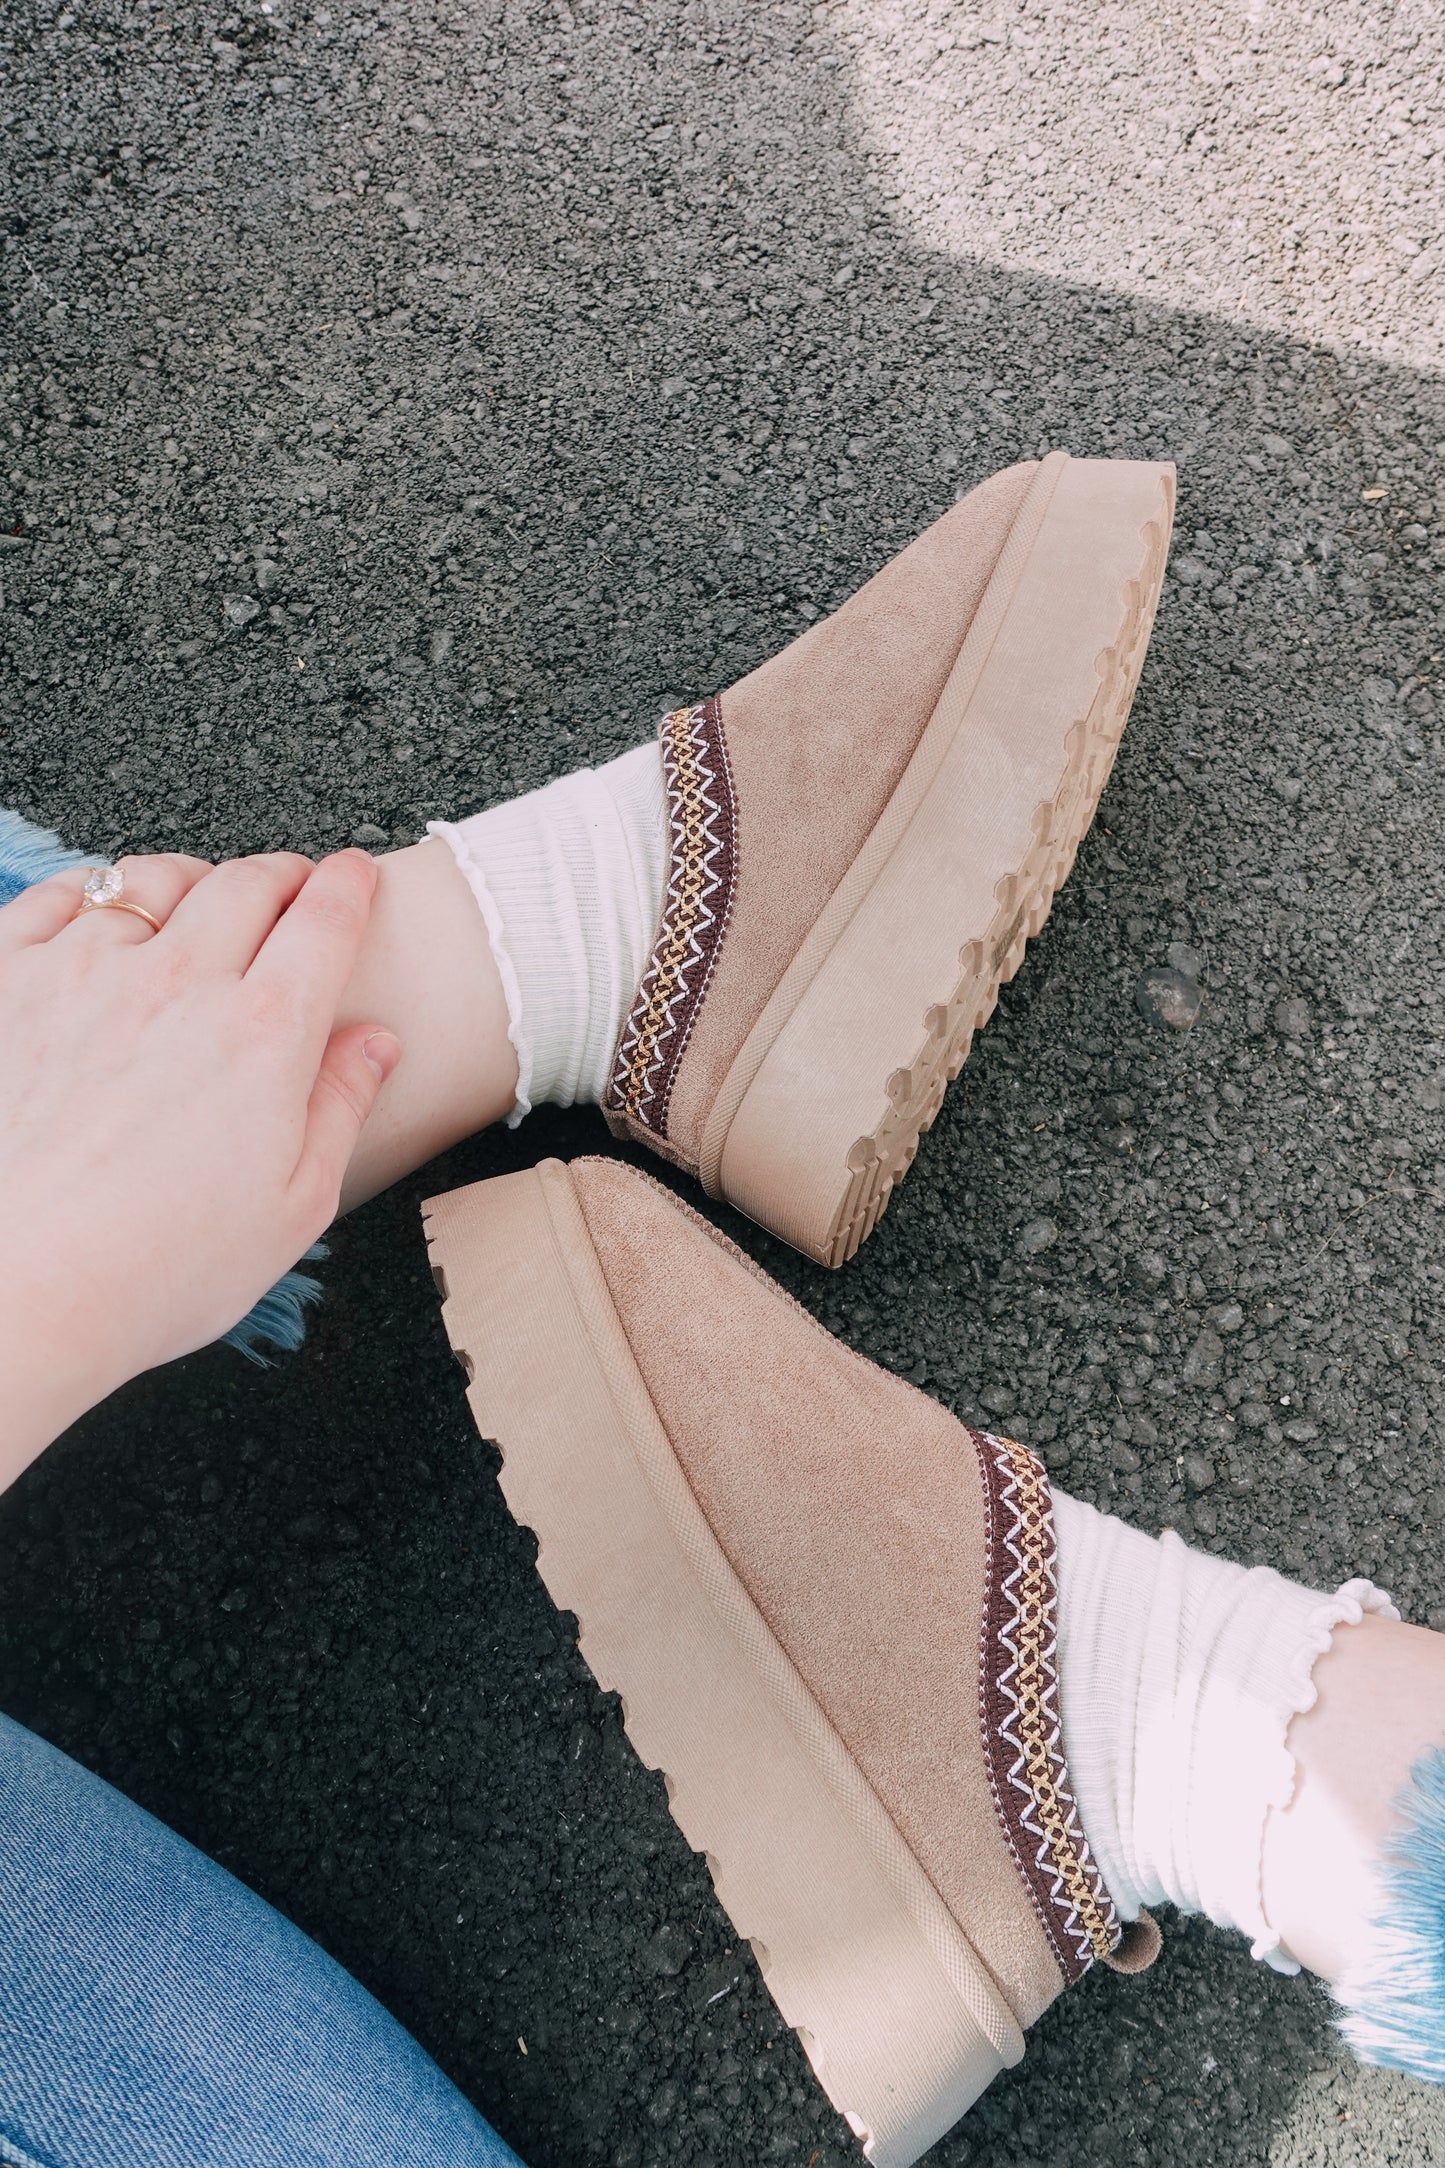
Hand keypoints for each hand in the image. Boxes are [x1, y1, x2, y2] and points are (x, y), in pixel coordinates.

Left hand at [0, 849, 399, 1485]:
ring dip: (192, 879)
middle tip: (292, 888)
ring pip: (153, 879)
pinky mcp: (10, 980)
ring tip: (201, 896)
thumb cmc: (154, 1267)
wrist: (22, 1289)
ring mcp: (87, 972)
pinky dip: (93, 890)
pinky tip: (102, 912)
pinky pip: (60, 896)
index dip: (349, 887)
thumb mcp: (294, 1205)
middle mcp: (181, 982)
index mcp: (265, 1033)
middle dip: (282, 876)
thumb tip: (375, 1044)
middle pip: (247, 883)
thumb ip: (340, 1107)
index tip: (355, 877)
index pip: (326, 920)